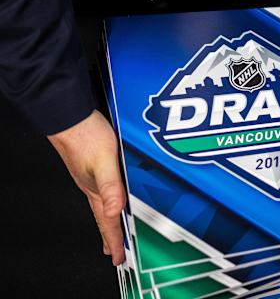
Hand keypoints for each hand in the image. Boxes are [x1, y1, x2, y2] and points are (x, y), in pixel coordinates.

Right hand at [48, 110, 125, 264]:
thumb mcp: (104, 161)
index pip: (107, 222)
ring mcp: (89, 177)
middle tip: (115, 251)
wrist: (68, 116)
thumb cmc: (84, 135)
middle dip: (110, 236)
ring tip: (112, 230)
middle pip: (103, 218)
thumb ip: (111, 186)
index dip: (114, 241)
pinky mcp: (91, 165)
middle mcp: (91, 187)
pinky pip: (103, 191)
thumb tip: (115, 210)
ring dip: (108, 220)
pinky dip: (108, 201)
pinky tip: (110, 196)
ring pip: (102, 206)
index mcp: (94, 190)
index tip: (117, 258)